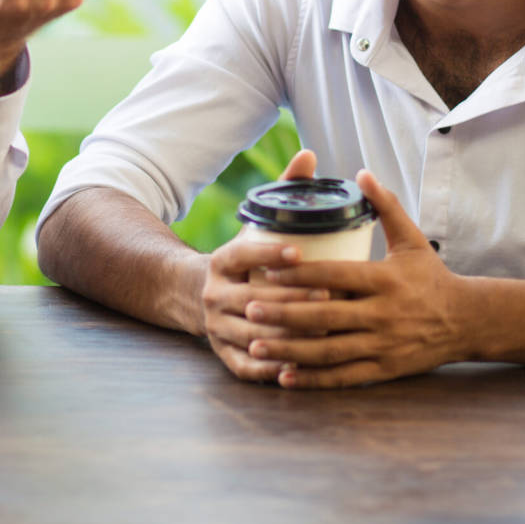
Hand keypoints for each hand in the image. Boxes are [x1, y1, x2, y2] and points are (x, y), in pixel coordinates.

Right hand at [200, 149, 328, 381]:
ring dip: (288, 334)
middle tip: (328, 293)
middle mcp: (214, 295)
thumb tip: (310, 154)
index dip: (268, 253)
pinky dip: (273, 369)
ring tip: (324, 329)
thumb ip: (282, 193)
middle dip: (290, 298)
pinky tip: (302, 367)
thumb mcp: (254, 227)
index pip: (242, 254)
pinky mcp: (225, 355)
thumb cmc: (243, 258)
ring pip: (254, 334)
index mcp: (221, 260)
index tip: (299, 251)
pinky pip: (248, 366)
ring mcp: (218, 328)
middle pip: (252, 299)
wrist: (196, 296)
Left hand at [242, 169, 467, 388]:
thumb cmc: (432, 276)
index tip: (268, 271)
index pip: (335, 275)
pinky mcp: (384, 370)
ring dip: (290, 350)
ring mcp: (383, 345)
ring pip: (329, 351)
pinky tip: (284, 377)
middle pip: (325, 316)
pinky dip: (313, 380)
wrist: (467, 321)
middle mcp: (382, 314)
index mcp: (385, 280)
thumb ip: (386, 206)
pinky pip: (343, 378)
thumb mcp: (413, 239)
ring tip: (255, 344)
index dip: (300, 274)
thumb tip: (362, 173)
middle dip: (284, 313)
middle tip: (248, 308)